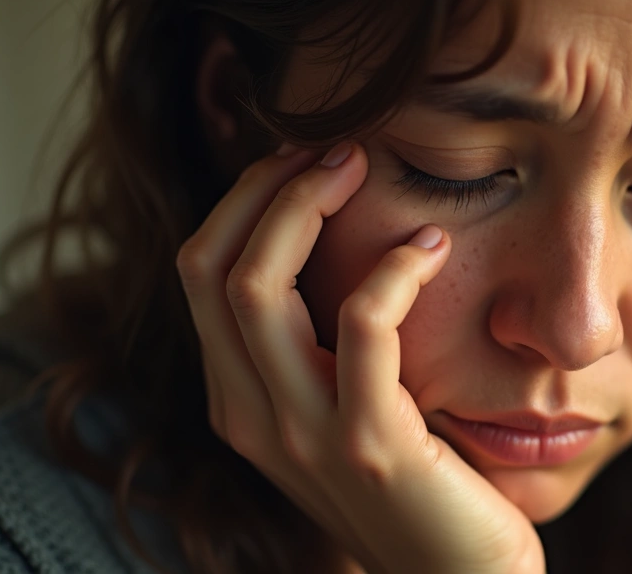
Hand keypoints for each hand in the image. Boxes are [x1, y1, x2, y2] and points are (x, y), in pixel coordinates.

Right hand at [176, 142, 544, 573]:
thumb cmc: (420, 483)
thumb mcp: (350, 407)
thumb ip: (323, 348)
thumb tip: (331, 244)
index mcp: (242, 401)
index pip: (200, 273)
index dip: (241, 201)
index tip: (301, 158)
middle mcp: (251, 418)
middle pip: (212, 267)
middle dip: (265, 188)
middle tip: (334, 148)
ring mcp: (302, 436)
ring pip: (259, 288)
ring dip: (306, 207)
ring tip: (362, 167)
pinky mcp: (369, 445)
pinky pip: (359, 327)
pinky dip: (391, 271)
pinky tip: (430, 245)